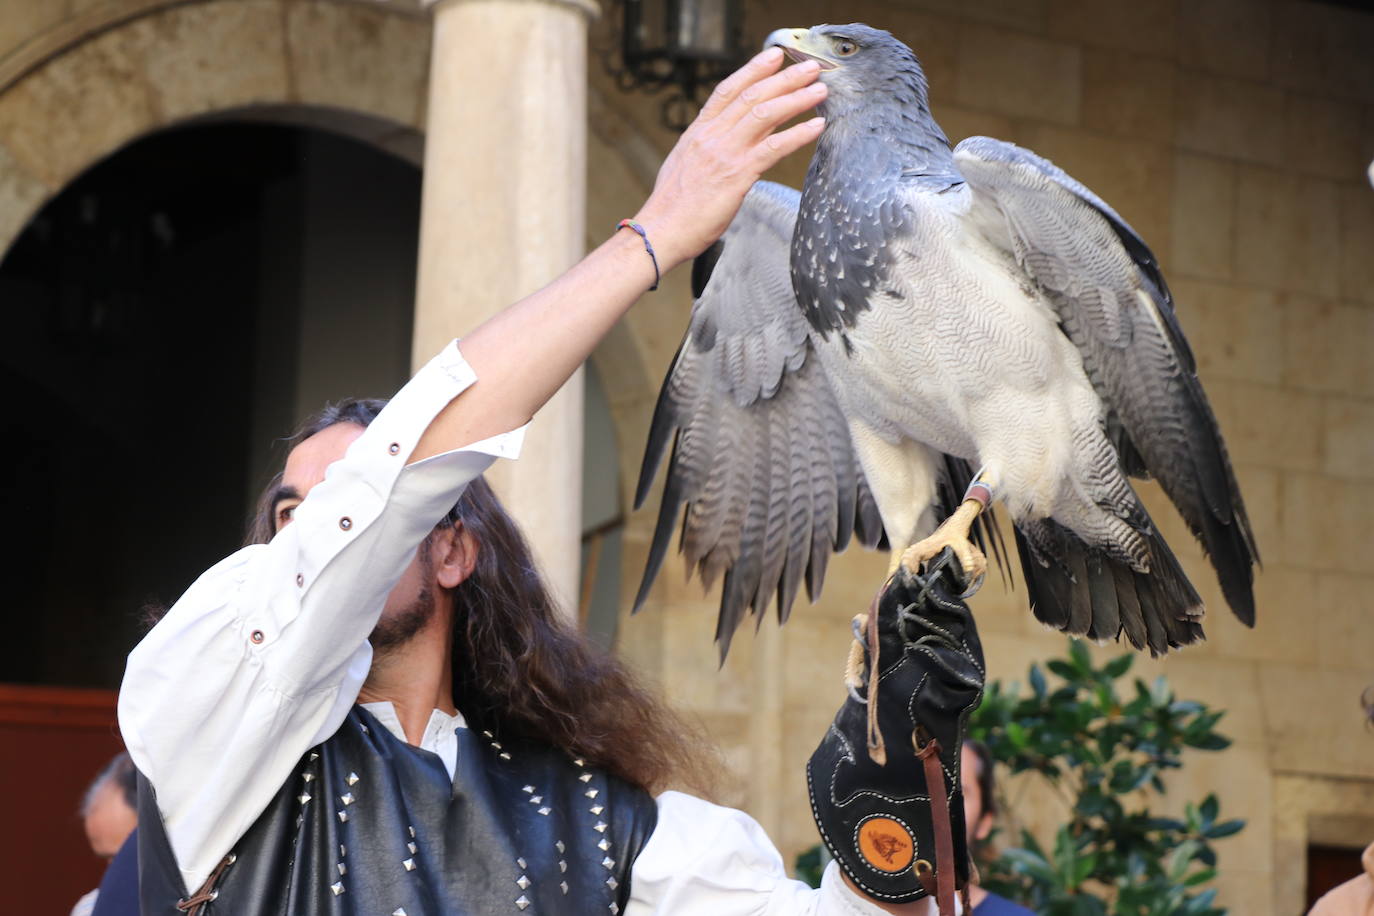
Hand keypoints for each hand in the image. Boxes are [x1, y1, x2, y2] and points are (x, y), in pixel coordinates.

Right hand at [632, 47, 826, 269]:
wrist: (659, 231)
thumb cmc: (672, 208)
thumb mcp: (685, 166)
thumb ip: (705, 149)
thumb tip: (723, 143)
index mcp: (698, 132)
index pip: (728, 90)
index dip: (752, 69)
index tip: (773, 55)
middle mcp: (711, 136)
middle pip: (752, 96)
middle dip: (784, 78)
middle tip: (810, 67)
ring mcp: (724, 153)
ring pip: (765, 114)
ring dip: (796, 99)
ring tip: (820, 90)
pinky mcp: (736, 175)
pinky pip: (773, 148)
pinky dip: (798, 135)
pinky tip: (816, 127)